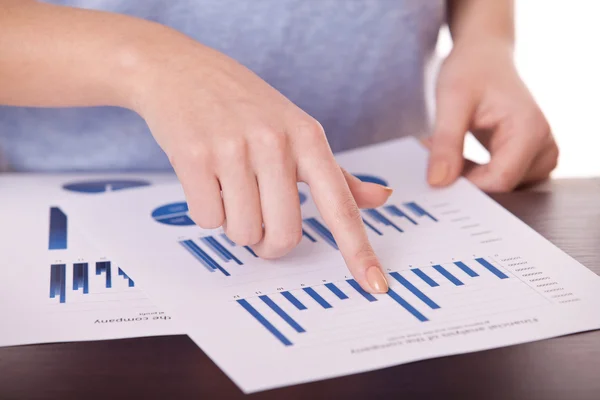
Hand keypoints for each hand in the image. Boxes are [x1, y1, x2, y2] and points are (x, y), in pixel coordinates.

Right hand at [132, 34, 390, 291]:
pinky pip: (207, 219)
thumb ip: (338, 174)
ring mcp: (233, 149)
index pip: (340, 206)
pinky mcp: (194, 157)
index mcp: (308, 138)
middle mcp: (275, 143)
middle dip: (269, 242)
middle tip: (259, 220)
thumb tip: (382, 198)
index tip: (376, 286)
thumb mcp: (297, 129)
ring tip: (229, 187)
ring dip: (235, 224)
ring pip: (242, 232)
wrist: (180, 71)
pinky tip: (206, 179)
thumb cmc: (245, 104)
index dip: (358, 251)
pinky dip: (206, 210)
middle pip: (284, 235)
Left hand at [427, 39, 558, 191]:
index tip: (435, 174)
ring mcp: (540, 154)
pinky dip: (475, 173)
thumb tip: (438, 182)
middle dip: (463, 178)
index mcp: (531, 130)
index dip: (465, 184)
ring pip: (498, 186)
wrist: (485, 55)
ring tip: (447, 148)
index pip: (500, 181)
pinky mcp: (529, 159)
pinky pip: (499, 179)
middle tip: (435, 154)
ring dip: (468, 175)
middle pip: (500, 186)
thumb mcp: (451, 101)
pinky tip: (458, 155)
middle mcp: (543, 145)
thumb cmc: (472, 69)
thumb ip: (446, 143)